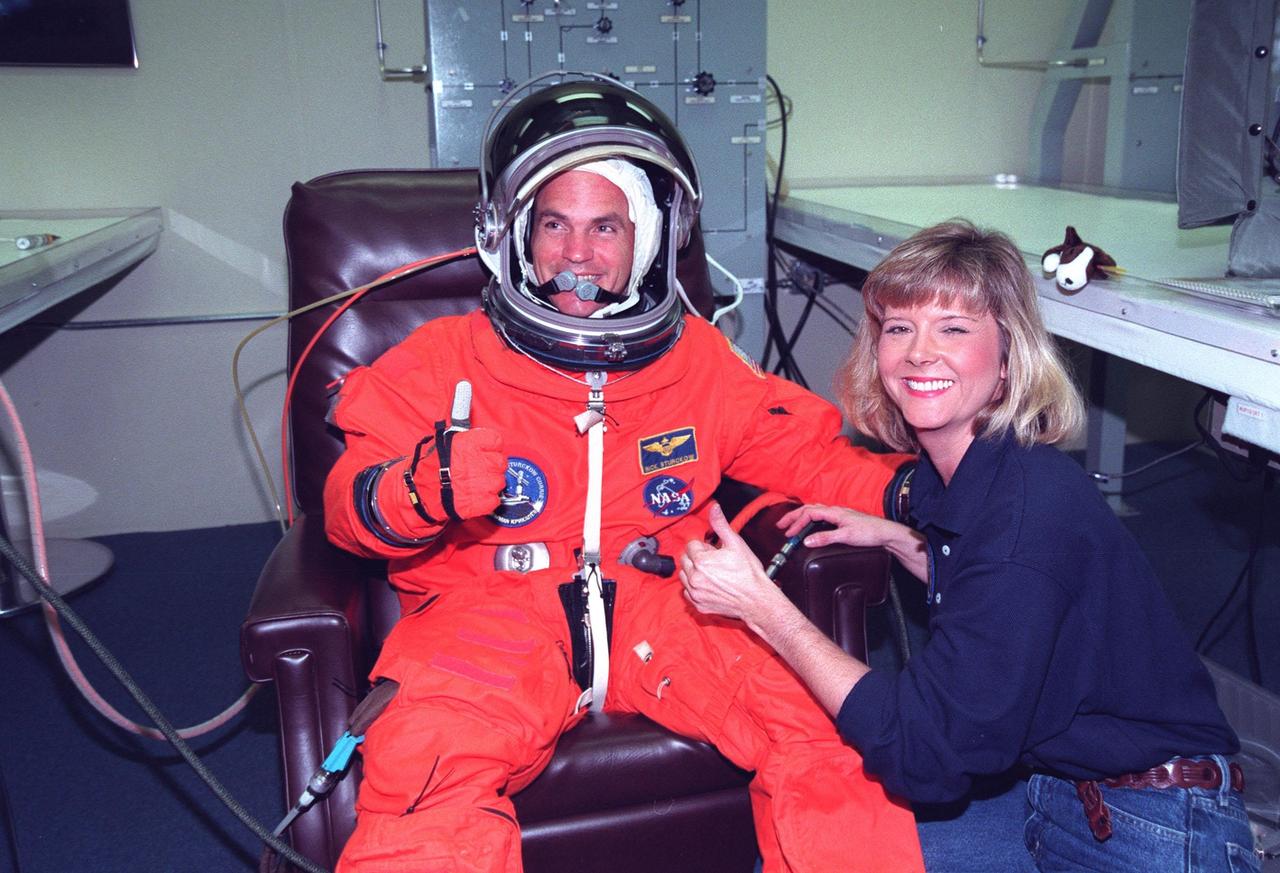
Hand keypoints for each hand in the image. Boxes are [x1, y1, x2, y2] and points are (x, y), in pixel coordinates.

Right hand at [412, 427, 507, 519]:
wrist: (419, 491)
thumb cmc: (430, 466)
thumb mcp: (445, 441)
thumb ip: (464, 436)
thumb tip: (467, 412)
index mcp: (470, 444)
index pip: (496, 440)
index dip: (492, 447)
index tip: (487, 451)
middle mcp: (478, 462)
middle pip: (501, 463)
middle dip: (493, 467)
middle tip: (481, 470)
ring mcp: (481, 484)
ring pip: (499, 482)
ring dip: (490, 484)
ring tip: (476, 484)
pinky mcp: (479, 503)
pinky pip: (494, 501)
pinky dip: (487, 501)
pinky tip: (476, 497)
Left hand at [680, 502, 787, 629]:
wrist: (756, 599)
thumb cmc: (748, 573)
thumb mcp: (736, 543)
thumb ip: (720, 524)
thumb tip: (714, 508)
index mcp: (701, 561)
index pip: (691, 545)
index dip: (705, 546)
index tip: (715, 551)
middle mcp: (695, 578)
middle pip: (685, 560)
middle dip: (697, 558)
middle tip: (714, 561)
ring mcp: (696, 593)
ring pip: (684, 576)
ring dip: (693, 572)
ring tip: (711, 572)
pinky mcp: (699, 605)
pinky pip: (688, 592)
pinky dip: (695, 587)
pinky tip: (709, 585)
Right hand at [777, 503, 890, 547]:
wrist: (886, 533)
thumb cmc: (869, 532)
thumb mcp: (846, 536)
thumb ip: (825, 538)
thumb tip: (806, 541)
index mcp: (834, 512)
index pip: (809, 514)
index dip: (796, 523)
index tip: (788, 534)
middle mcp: (835, 510)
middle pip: (809, 509)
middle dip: (793, 517)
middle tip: (781, 525)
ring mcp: (839, 514)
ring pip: (815, 511)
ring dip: (801, 517)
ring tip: (791, 524)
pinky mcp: (842, 520)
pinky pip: (821, 515)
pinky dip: (810, 519)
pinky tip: (810, 525)